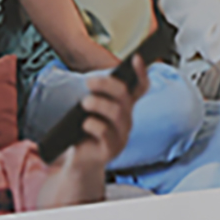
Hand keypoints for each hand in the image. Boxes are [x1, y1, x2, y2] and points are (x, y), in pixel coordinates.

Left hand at [35, 58, 139, 209]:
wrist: (78, 160)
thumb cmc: (84, 131)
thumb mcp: (90, 110)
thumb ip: (96, 95)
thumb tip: (93, 82)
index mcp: (123, 108)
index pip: (139, 88)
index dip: (141, 73)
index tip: (136, 58)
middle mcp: (126, 120)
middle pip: (125, 96)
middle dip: (107, 85)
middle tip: (89, 82)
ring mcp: (121, 135)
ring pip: (117, 113)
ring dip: (99, 104)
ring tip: (84, 103)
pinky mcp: (111, 149)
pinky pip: (106, 132)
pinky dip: (92, 124)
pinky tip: (84, 124)